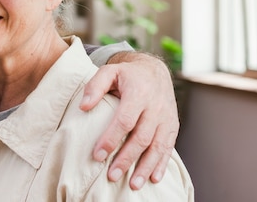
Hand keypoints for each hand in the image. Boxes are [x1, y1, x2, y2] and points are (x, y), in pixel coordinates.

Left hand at [79, 52, 178, 189]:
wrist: (154, 70)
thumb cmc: (127, 74)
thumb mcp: (109, 71)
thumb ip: (95, 86)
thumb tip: (84, 107)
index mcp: (138, 93)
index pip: (125, 120)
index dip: (112, 139)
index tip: (97, 155)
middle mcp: (155, 106)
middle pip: (141, 137)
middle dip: (126, 159)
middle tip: (112, 176)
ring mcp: (166, 117)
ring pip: (158, 146)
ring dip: (145, 167)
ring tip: (133, 185)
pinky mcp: (173, 125)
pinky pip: (169, 147)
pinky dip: (162, 164)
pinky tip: (153, 178)